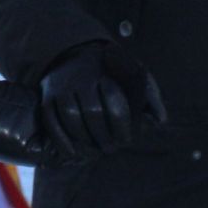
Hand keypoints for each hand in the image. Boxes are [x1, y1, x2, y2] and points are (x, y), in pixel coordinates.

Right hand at [38, 43, 167, 158]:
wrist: (74, 54)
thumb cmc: (110, 72)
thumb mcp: (133, 75)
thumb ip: (149, 95)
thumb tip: (160, 120)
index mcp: (106, 71)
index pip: (114, 100)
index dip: (121, 125)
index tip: (126, 140)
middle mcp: (81, 77)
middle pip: (92, 112)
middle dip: (103, 136)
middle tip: (111, 149)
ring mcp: (61, 86)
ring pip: (70, 117)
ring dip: (84, 139)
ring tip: (94, 151)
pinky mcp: (47, 96)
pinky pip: (50, 120)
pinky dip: (60, 140)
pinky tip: (72, 152)